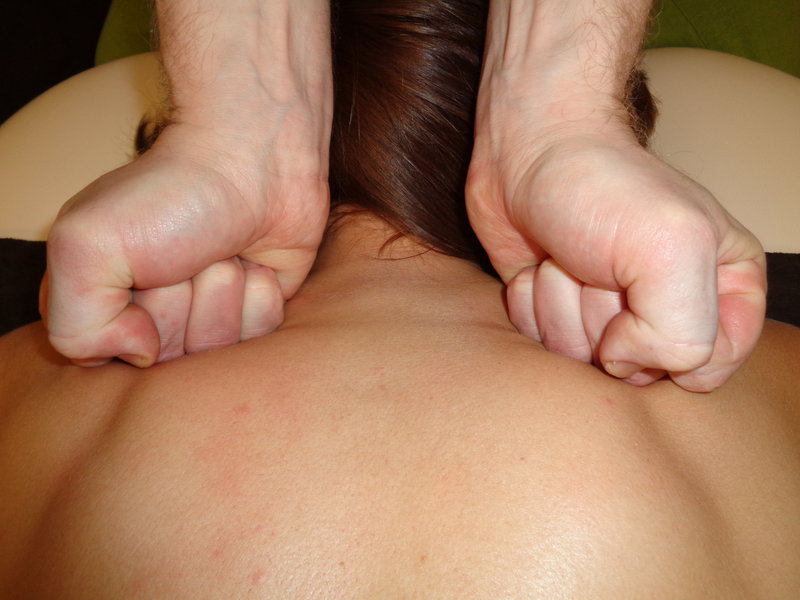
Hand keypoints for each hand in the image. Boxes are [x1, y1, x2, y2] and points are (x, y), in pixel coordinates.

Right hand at [43, 123, 328, 365]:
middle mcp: (155, 314)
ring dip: (222, 294)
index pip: (107, 360)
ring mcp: (210, 314)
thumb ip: (75, 325)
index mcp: (104, 298)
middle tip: (183, 255)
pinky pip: (259, 339)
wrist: (255, 158)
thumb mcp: (86, 245)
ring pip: (216, 350)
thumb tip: (138, 356)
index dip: (129, 325)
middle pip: (168, 358)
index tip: (143, 275)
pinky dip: (259, 298)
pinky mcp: (257, 311)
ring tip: (220, 253)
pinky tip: (255, 262)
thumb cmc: (172, 193)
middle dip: (180, 304)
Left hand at [466, 126, 765, 391]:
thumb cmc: (604, 185)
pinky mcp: (556, 311)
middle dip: (605, 316)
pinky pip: (538, 343)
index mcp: (722, 290)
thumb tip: (627, 366)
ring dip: (562, 304)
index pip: (706, 370)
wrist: (528, 150)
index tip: (642, 297)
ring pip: (579, 359)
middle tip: (600, 263)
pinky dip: (530, 304)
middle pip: (633, 368)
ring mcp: (606, 314)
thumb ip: (684, 331)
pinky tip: (539, 263)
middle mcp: (666, 308)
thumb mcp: (673, 248)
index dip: (666, 347)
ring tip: (569, 256)